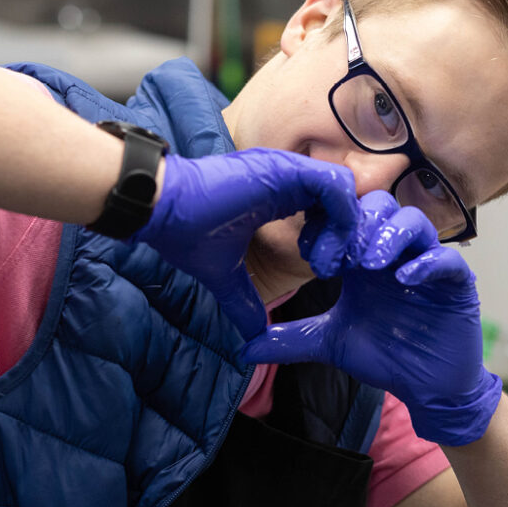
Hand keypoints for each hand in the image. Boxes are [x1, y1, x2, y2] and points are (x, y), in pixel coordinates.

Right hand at [137, 149, 357, 339]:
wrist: (160, 210)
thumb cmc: (185, 233)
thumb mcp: (223, 275)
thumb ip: (242, 300)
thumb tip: (251, 336)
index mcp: (278, 195)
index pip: (328, 209)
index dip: (333, 238)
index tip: (320, 269)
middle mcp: (289, 178)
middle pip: (345, 199)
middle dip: (346, 236)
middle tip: (329, 268)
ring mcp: (290, 171)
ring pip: (347, 191)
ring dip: (346, 230)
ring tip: (324, 263)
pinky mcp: (287, 170)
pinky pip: (337, 186)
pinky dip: (341, 218)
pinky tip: (320, 251)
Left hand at [241, 191, 501, 445]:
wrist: (428, 387)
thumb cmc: (385, 356)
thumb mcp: (330, 343)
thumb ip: (290, 340)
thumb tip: (243, 349)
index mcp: (366, 257)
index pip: (348, 217)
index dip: (330, 227)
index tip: (314, 258)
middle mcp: (397, 253)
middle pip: (380, 206)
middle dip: (358, 224)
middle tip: (343, 258)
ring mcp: (427, 264)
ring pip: (415, 222)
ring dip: (390, 236)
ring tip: (371, 264)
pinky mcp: (457, 284)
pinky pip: (447, 260)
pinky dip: (426, 263)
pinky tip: (404, 281)